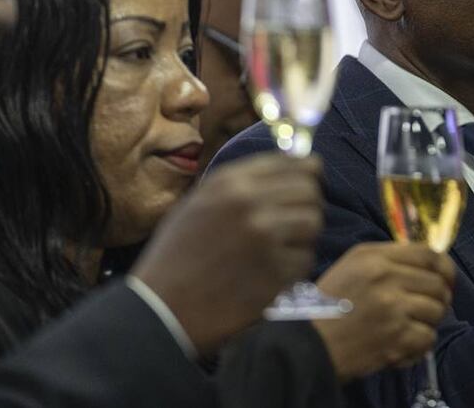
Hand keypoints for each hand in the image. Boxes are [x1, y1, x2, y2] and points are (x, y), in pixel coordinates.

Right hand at [131, 153, 323, 354]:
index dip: (307, 173)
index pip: (291, 163)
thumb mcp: (199, 204)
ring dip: (302, 237)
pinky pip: (305, 260)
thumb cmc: (176, 257)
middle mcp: (249, 204)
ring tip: (278, 250)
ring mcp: (265, 238)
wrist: (160, 310)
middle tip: (295, 223)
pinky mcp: (276, 272)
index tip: (310, 183)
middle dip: (308, 205)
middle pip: (309, 191)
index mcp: (229, 183)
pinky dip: (293, 268)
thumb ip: (241, 185)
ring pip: (313, 223)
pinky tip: (268, 275)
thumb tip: (294, 168)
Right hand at [314, 242, 454, 381]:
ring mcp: (393, 309)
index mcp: (374, 258)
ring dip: (428, 322)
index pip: (428, 254)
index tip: (447, 279)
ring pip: (437, 311)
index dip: (445, 267)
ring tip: (409, 326)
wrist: (308, 345)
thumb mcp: (352, 266)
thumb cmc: (329, 305)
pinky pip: (429, 338)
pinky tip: (402, 344)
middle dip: (439, 298)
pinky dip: (419, 344)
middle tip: (427, 308)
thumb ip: (387, 258)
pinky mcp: (396, 338)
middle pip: (437, 284)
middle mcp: (386, 278)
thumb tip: (427, 263)